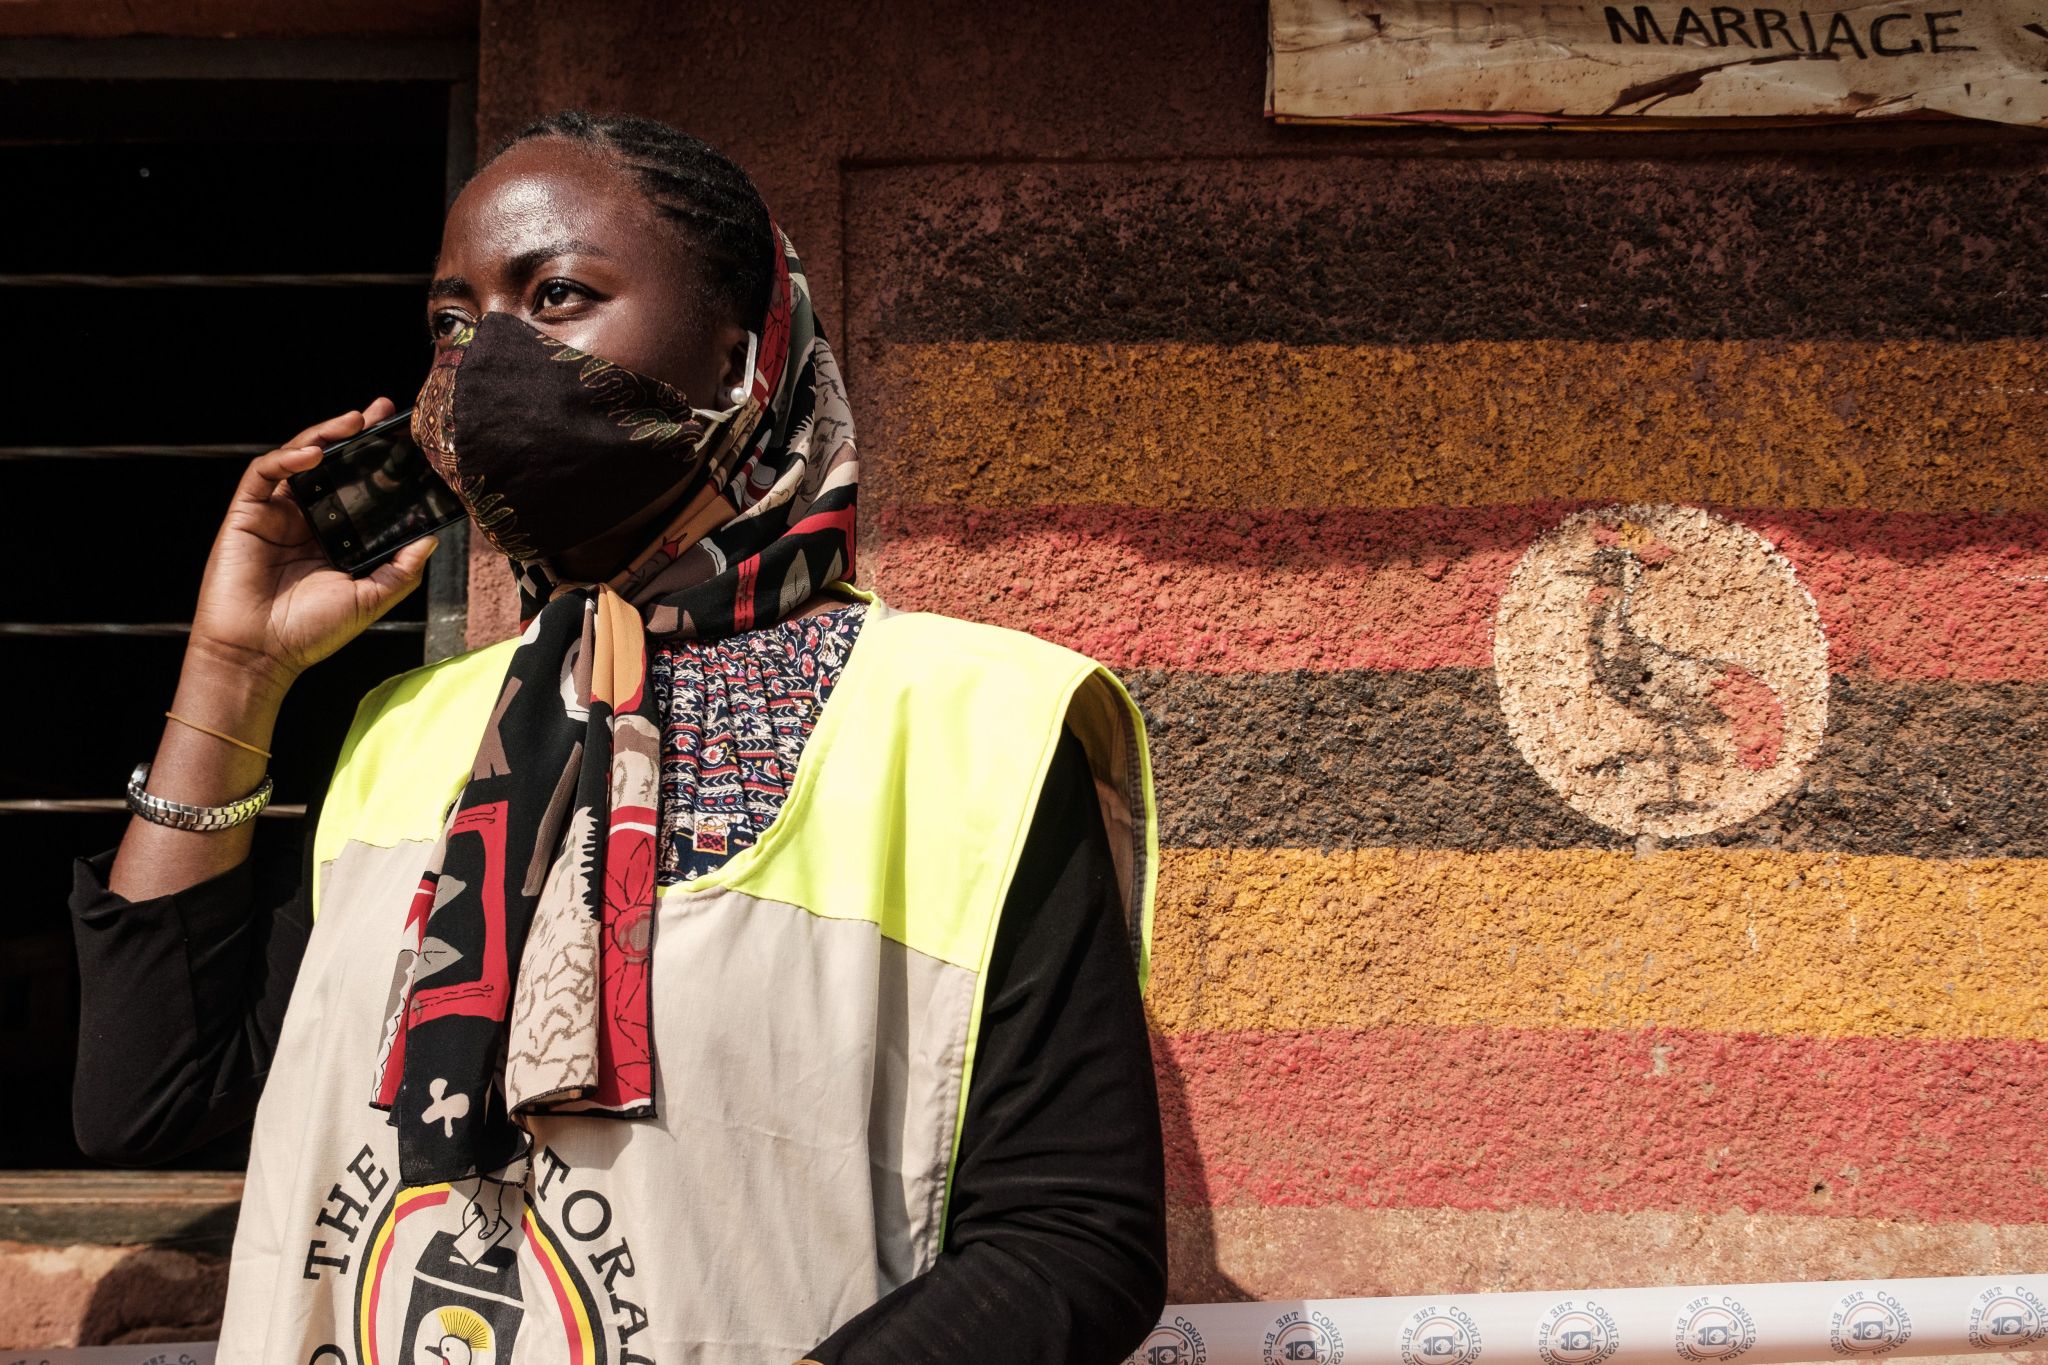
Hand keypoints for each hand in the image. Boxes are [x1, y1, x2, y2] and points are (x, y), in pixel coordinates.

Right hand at [185, 398, 441, 695]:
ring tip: (355, 420)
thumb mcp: (369, 599)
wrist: (258, 654)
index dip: (381, 463)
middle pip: (334, 466)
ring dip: (326, 435)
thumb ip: (402, 570)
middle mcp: (308, 520)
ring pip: (300, 459)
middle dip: (357, 436)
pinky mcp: (247, 513)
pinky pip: (264, 472)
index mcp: (337, 537)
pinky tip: (315, 452)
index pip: (362, 489)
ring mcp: (276, 514)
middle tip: (384, 412)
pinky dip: (287, 457)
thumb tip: (433, 538)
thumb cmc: (310, 633)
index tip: (409, 442)